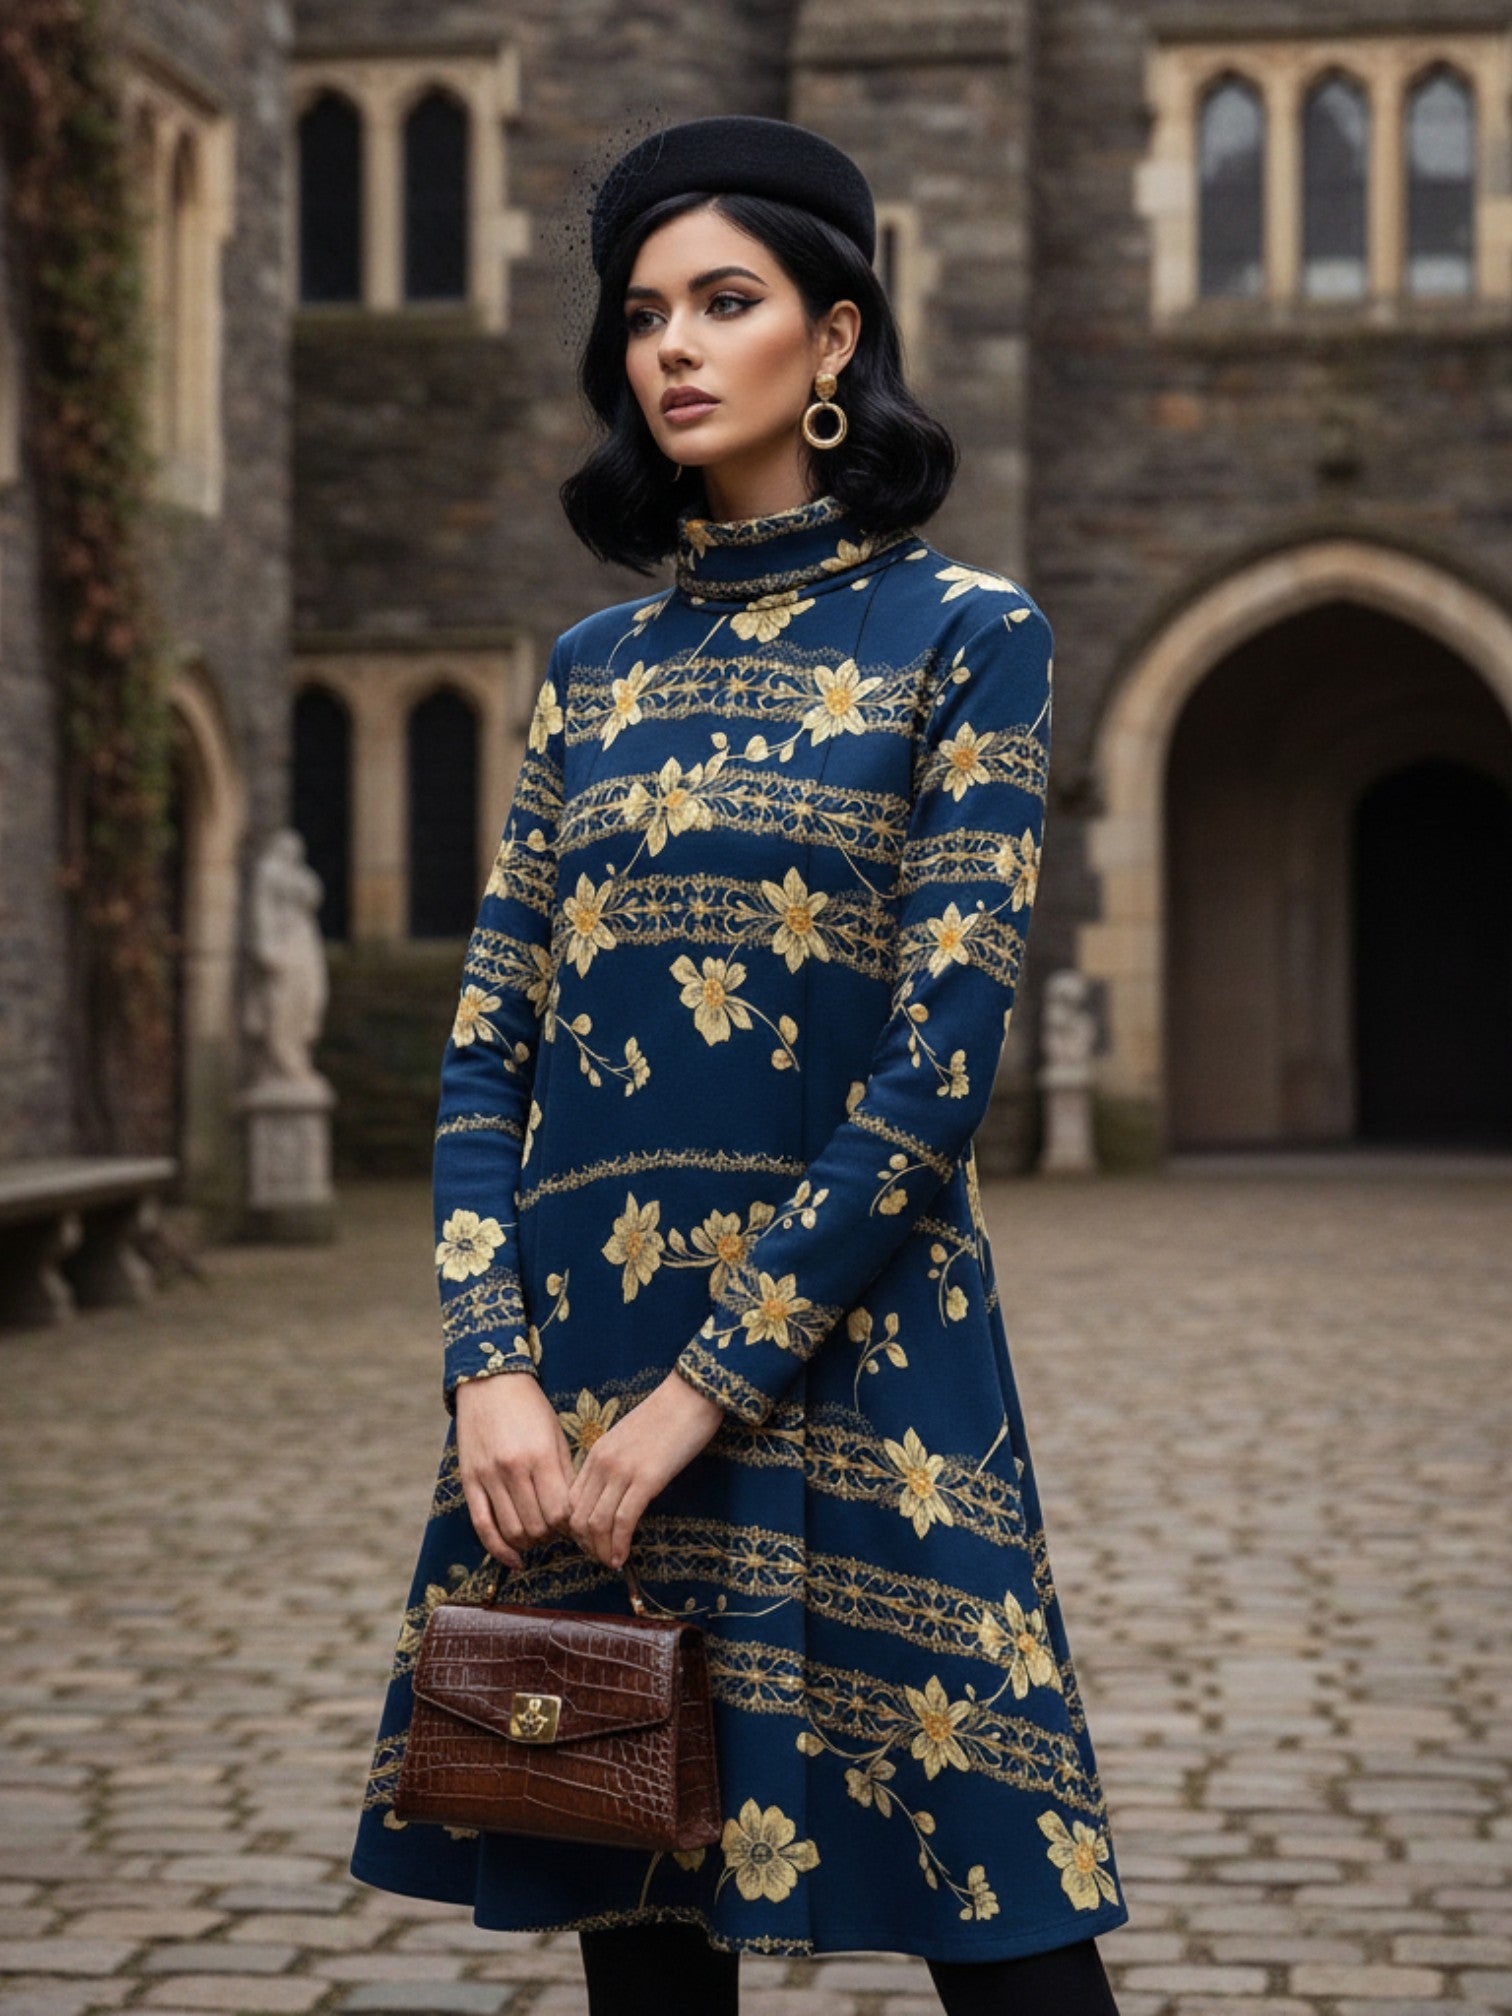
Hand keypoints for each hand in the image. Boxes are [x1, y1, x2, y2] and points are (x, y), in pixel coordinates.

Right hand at [454, 1370, 576, 1570]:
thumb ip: (565, 1474)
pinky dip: (499, 1550)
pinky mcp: (469, 1481)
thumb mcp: (556, 1435)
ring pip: (512, 1531)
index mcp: (540, 1456)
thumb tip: (575, 1514)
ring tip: (537, 1537)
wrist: (490, 1382)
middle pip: (537, 1526)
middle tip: (556, 1531)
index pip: (561, 1512)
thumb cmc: (530, 1408)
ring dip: (529, 1543)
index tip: (574, 1524)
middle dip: (551, 1536)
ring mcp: (488, 1477)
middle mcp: (513, 1469)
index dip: (571, 1526)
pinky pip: (482, 1526)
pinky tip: (514, 1559)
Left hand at [565, 1371, 725, 1571]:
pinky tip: (623, 1558)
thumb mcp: (630, 1440)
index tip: (591, 1542)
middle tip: (600, 1558)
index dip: (576, 1529)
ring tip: (611, 1563)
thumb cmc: (667, 1417)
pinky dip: (619, 1544)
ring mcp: (622, 1471)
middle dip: (586, 1545)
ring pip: (596, 1523)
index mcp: (596, 1453)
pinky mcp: (647, 1479)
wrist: (691, 1395)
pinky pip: (623, 1521)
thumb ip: (616, 1464)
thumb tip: (616, 1496)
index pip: (571, 1501)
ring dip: (601, 1550)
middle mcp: (602, 1463)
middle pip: (578, 1517)